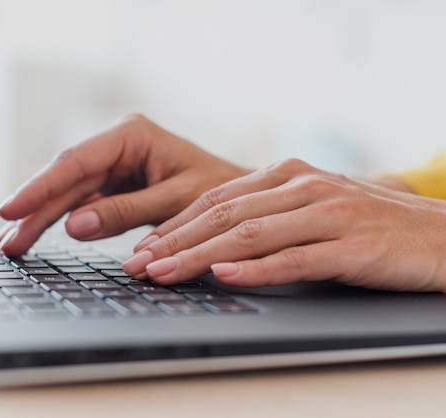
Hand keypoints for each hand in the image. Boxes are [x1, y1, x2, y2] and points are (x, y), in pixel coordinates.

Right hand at [0, 114, 249, 255]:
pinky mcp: (115, 184)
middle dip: (33, 209)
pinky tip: (35, 233)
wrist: (243, 196)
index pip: (76, 162)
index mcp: (132, 135)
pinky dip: (60, 220)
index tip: (10, 210)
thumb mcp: (176, 200)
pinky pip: (82, 203)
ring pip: (68, 192)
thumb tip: (74, 225)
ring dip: (40, 217)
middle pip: (65, 179)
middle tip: (6, 241)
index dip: (40, 188)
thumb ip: (126, 211)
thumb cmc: (221, 190)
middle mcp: (118, 145)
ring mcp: (114, 165)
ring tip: (11, 244)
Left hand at [122, 158, 445, 292]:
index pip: (216, 199)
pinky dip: (256, 268)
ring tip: (165, 273)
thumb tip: (214, 242)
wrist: (441, 234)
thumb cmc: (369, 224)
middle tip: (138, 264)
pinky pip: (295, 258)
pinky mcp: (352, 245)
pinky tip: (225, 276)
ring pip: (250, 235)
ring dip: (200, 256)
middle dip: (174, 241)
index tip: (144, 246)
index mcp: (288, 175)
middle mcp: (303, 187)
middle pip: (223, 214)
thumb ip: (267, 214)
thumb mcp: (312, 207)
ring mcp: (328, 214)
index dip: (175, 224)